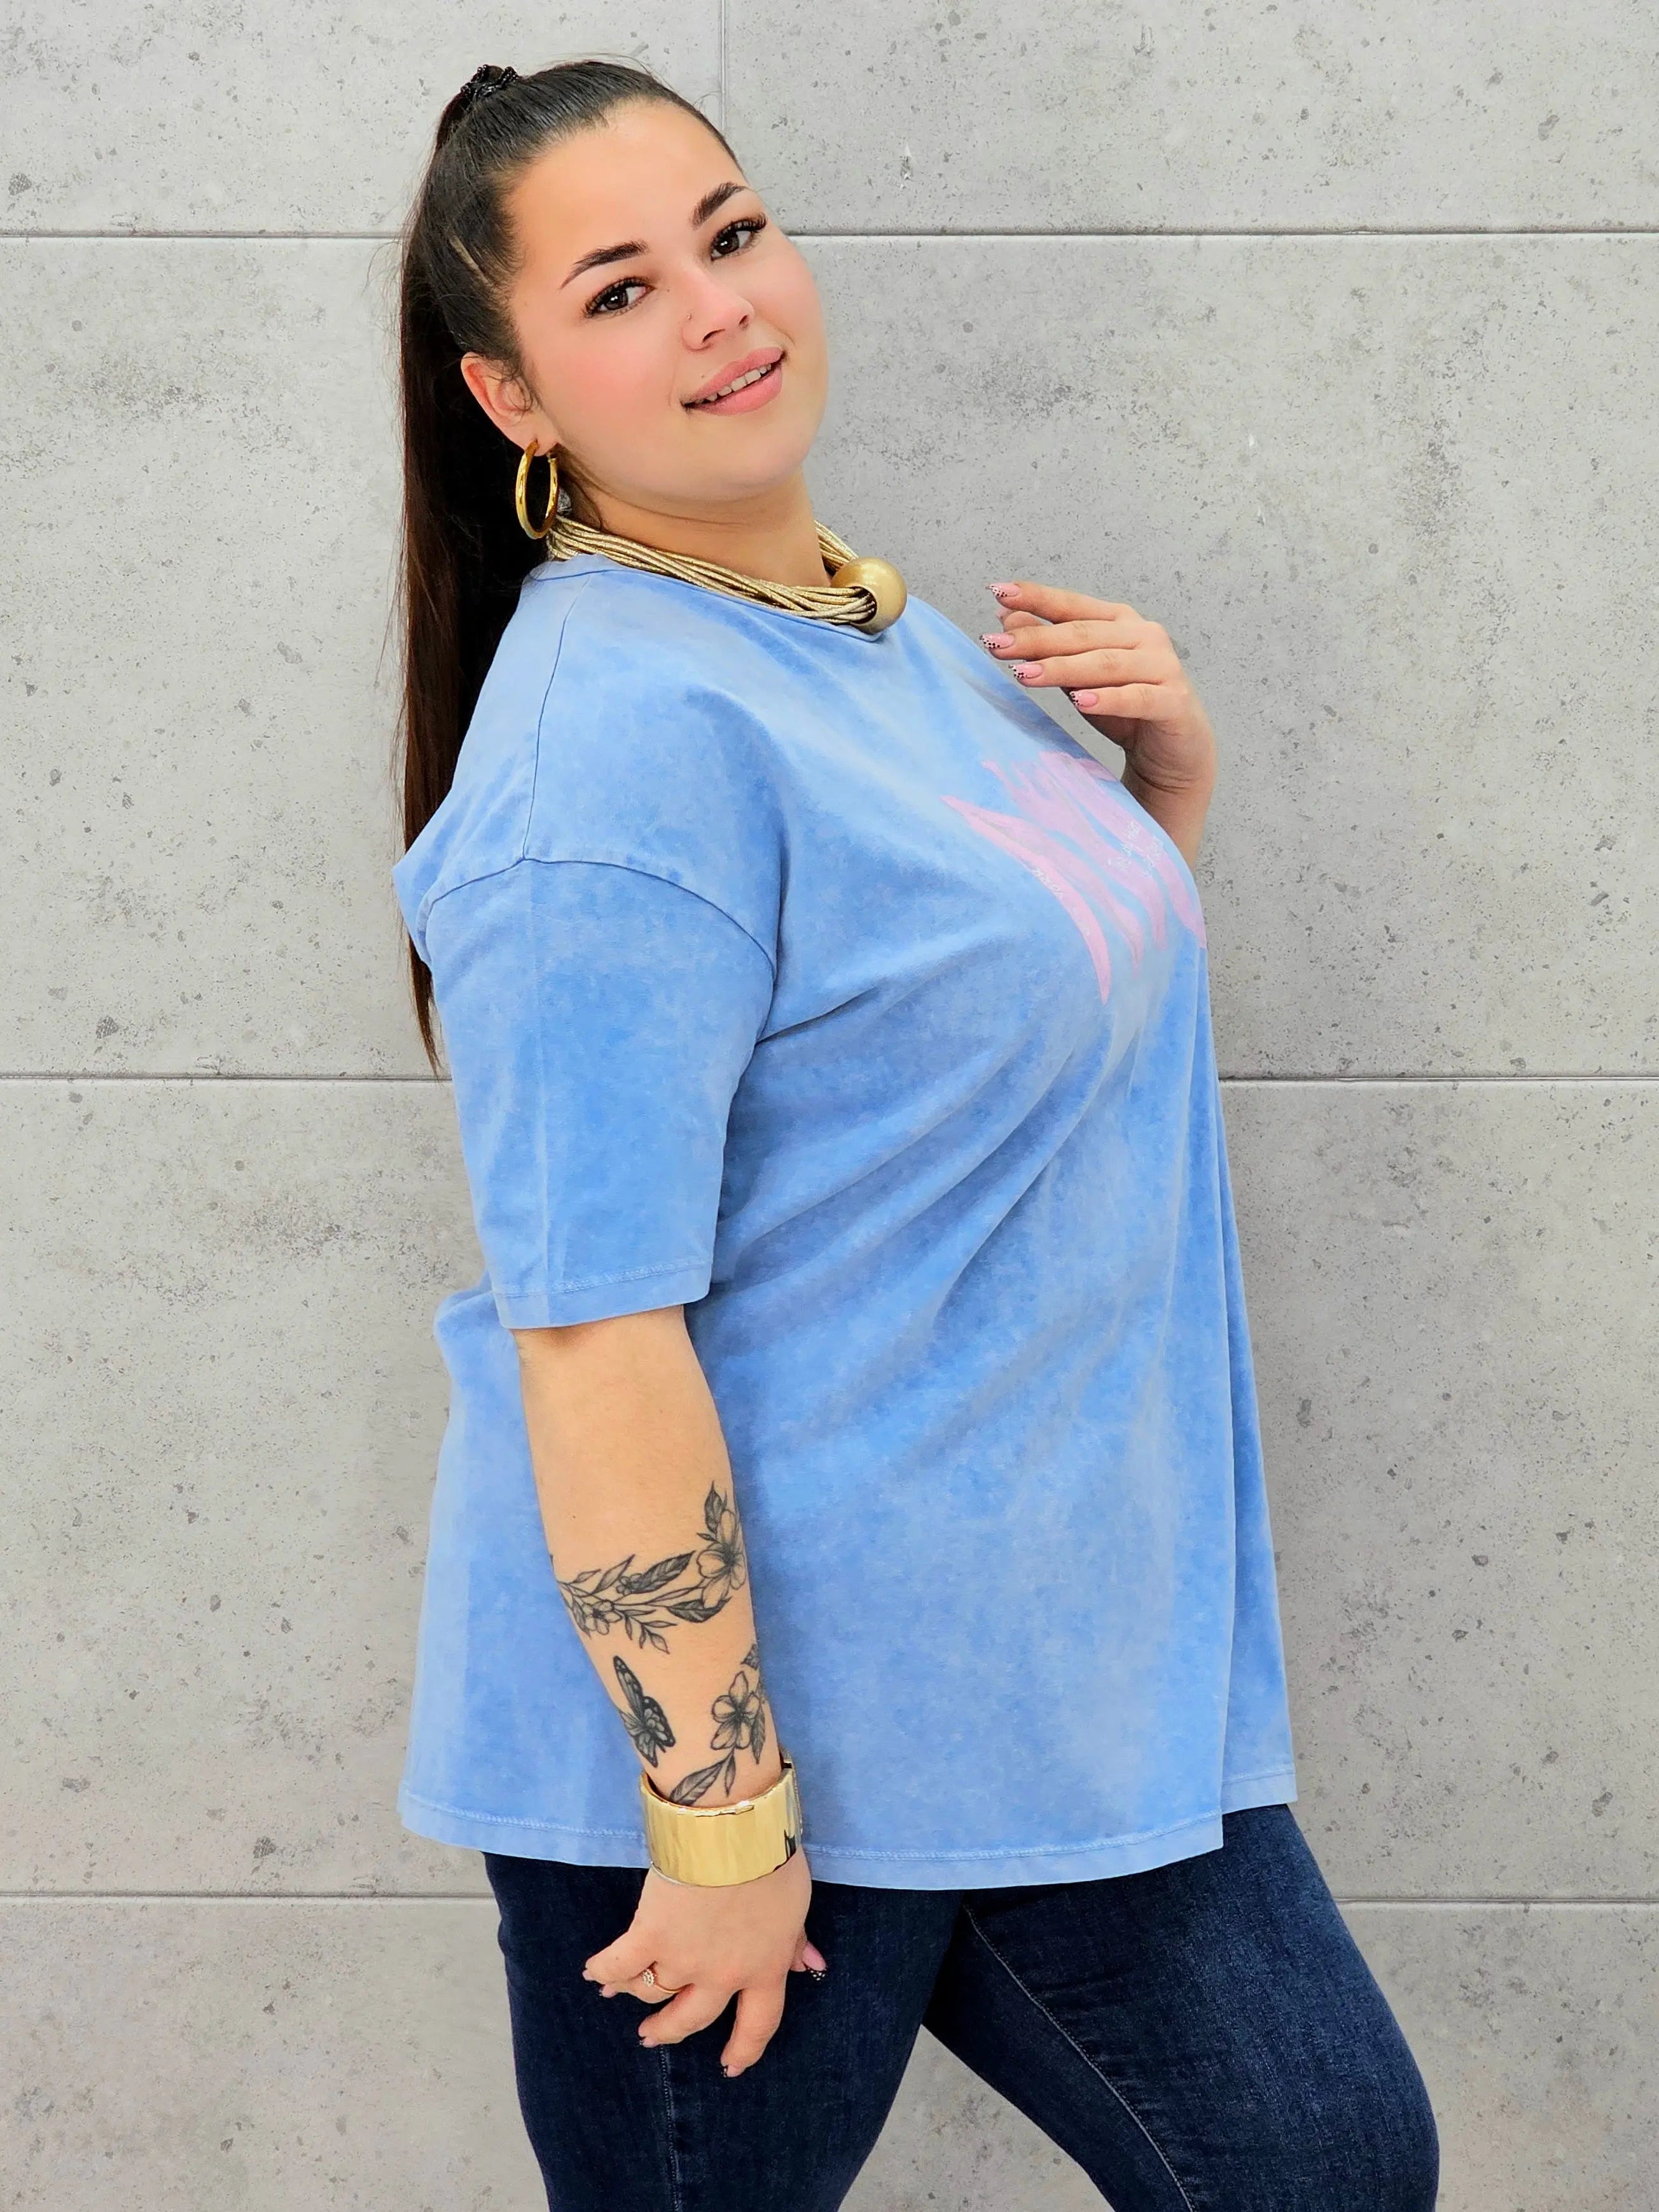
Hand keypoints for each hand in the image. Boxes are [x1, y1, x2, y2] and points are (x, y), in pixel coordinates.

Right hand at [582, 1849, 823, 2076]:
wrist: (733, 1832)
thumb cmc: (771, 1861)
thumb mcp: (796, 1904)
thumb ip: (797, 1940)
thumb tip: (813, 1967)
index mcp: (765, 1969)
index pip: (758, 2024)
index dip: (744, 2049)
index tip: (730, 2067)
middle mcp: (722, 1976)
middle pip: (692, 2018)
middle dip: (670, 2031)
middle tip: (652, 2036)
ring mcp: (683, 1959)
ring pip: (653, 1991)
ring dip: (634, 1994)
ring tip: (618, 1994)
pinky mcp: (650, 1935)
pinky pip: (620, 1964)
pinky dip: (605, 1971)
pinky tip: (595, 1974)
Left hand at [980, 579, 1216, 800]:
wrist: (1175, 751)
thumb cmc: (1125, 709)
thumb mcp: (1079, 677)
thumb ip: (1050, 647)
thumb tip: (1007, 618)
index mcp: (1120, 622)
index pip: (1072, 605)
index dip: (1037, 597)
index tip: (999, 591)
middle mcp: (1144, 635)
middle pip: (1083, 635)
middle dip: (1037, 639)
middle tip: (998, 645)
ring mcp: (1162, 666)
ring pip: (1106, 664)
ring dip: (1063, 669)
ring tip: (1025, 675)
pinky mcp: (1174, 701)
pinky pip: (1137, 698)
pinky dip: (1108, 699)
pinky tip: (1081, 702)